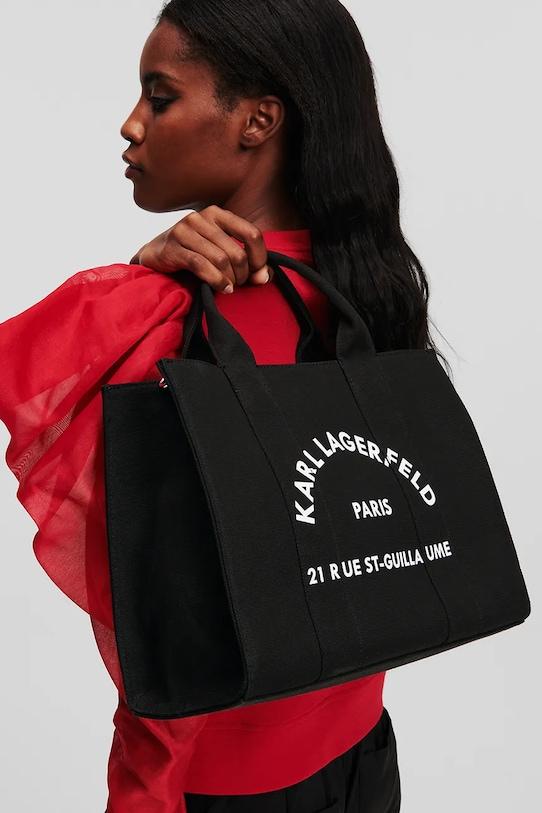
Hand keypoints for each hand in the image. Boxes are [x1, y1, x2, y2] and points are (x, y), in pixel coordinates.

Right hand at [129, 205, 273, 293]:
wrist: (155, 256)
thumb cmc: (192, 253)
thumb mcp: (220, 252)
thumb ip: (246, 263)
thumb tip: (265, 278)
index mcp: (218, 214)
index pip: (252, 234)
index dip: (260, 258)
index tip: (258, 274)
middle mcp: (202, 217)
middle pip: (236, 252)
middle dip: (242, 274)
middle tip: (238, 284)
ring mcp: (185, 230)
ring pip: (221, 260)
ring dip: (229, 280)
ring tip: (229, 287)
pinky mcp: (173, 247)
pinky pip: (201, 266)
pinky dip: (216, 281)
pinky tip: (221, 288)